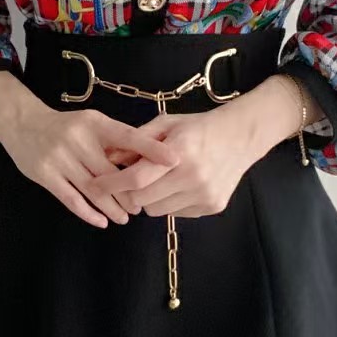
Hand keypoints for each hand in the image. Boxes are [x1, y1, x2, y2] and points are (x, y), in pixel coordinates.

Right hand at [0, 71, 180, 227]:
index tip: (174, 160)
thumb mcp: (91, 123)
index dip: (152, 150)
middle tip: (143, 207)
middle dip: (130, 192)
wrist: (22, 121)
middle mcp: (78, 139)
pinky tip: (102, 221)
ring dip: (112, 206)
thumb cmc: (66, 125)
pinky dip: (88, 213)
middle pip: (111, 172)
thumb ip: (114, 139)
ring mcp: (59, 157)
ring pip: (93, 189)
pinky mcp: (44, 174)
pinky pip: (71, 198)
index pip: (128, 136)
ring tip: (126, 217)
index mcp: (94, 123)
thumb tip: (148, 159)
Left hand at [85, 75, 311, 217]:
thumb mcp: (166, 124)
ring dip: (150, 199)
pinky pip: (177, 213)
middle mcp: (192, 178)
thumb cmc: (198, 127)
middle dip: (129, 193)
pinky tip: (180, 185)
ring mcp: (204, 195)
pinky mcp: (212, 206)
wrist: (241, 137)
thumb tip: (107, 157)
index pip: (136, 179)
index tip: (94, 185)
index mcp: (178, 153)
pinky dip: (170, 202)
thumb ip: (136, 141)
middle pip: (143, 200)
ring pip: (157, 211)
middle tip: (128, 181)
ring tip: (159, 181)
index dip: (111, 184)